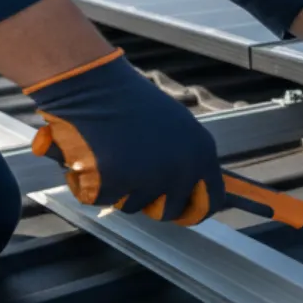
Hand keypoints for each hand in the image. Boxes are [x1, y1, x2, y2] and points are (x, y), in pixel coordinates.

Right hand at [24, 50, 223, 224]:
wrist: (94, 86)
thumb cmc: (130, 102)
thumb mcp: (177, 127)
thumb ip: (187, 158)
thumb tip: (190, 188)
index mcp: (202, 154)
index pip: (212, 201)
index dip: (195, 211)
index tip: (183, 215)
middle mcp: (181, 170)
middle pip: (169, 212)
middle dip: (151, 203)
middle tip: (134, 179)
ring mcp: (150, 179)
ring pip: (133, 206)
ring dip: (120, 189)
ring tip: (111, 154)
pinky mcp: (117, 184)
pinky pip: (103, 200)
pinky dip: (92, 185)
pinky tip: (91, 157)